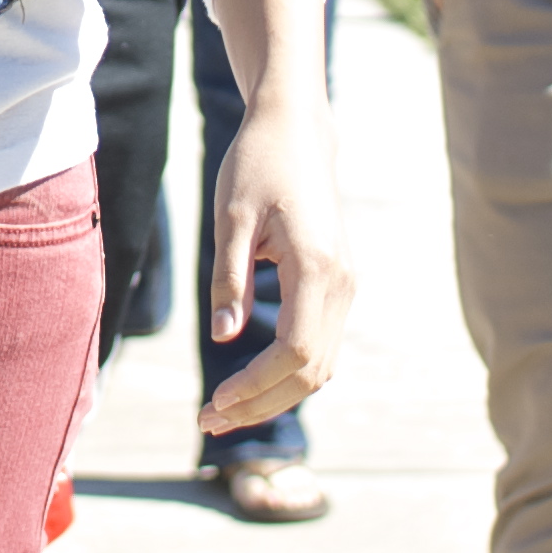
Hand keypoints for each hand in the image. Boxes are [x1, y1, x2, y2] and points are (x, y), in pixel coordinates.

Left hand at [195, 92, 355, 439]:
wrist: (296, 132)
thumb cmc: (257, 166)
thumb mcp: (230, 217)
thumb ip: (228, 279)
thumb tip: (224, 337)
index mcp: (316, 267)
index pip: (295, 351)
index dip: (256, 385)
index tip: (215, 402)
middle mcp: (341, 283)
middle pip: (312, 371)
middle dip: (261, 403)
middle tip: (207, 421)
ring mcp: (344, 286)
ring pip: (320, 365)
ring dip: (274, 395)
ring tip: (222, 412)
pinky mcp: (337, 285)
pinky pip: (319, 345)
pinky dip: (287, 373)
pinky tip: (248, 383)